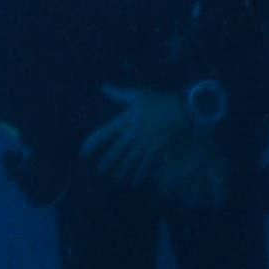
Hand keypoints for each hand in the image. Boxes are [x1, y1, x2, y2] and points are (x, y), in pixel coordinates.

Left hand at [82, 85, 230, 208]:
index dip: (92, 143)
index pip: (105, 132)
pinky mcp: (159, 149)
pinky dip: (141, 174)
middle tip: (100, 172)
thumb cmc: (161, 100)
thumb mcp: (139, 94)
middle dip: (107, 162)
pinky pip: (147, 165)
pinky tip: (135, 182)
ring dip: (122, 171)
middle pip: (116, 151)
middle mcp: (135, 133)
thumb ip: (119, 93)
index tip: (83, 153)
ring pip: (130, 160)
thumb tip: (103, 87)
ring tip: (117, 178)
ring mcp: (147, 142)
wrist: (185, 109)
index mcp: (127, 118)